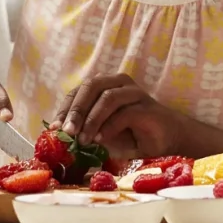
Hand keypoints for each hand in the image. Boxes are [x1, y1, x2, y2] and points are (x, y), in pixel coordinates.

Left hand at [53, 74, 185, 157]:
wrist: (168, 139)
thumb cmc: (133, 134)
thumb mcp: (104, 132)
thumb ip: (87, 130)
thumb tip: (62, 136)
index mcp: (107, 85)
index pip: (80, 90)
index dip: (66, 108)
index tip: (54, 128)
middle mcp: (119, 82)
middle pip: (92, 86)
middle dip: (76, 109)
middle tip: (66, 131)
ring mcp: (134, 92)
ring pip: (107, 97)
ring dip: (91, 119)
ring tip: (82, 140)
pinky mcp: (145, 106)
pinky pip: (124, 113)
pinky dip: (109, 127)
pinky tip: (100, 140)